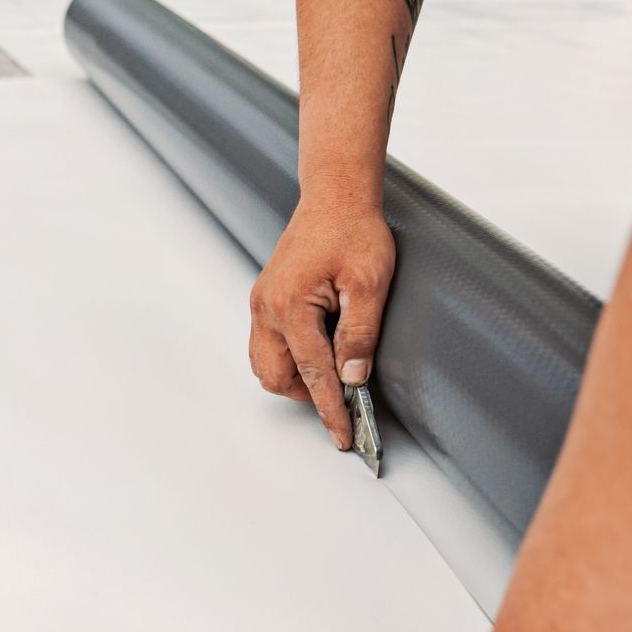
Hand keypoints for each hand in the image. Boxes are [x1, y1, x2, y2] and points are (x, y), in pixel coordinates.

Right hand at [248, 196, 394, 448]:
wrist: (335, 195)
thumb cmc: (353, 230)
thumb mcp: (370, 283)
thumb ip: (360, 335)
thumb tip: (353, 378)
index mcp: (290, 306)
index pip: (312, 374)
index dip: (331, 409)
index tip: (344, 435)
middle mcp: (267, 308)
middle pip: (277, 378)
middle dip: (309, 393)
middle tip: (346, 393)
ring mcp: (261, 304)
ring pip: (267, 365)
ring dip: (296, 377)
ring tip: (333, 370)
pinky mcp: (265, 299)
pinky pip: (266, 345)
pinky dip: (289, 358)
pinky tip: (318, 349)